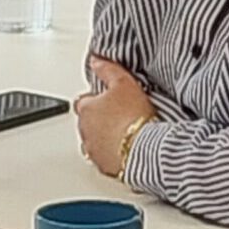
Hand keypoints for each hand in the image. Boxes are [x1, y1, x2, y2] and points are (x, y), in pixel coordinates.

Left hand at [75, 56, 157, 175]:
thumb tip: (96, 61)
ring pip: (94, 141)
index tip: (109, 100)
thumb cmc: (134, 117)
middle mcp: (85, 131)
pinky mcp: (104, 167)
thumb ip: (108, 70)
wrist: (145, 148)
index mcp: (86, 109)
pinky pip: (105, 159)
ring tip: (124, 134)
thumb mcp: (124, 83)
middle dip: (99, 119)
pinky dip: (112, 155)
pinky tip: (127, 150)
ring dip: (104, 138)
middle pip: (88, 122)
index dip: (96, 100)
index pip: (83, 101)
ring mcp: (93, 150)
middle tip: (120, 116)